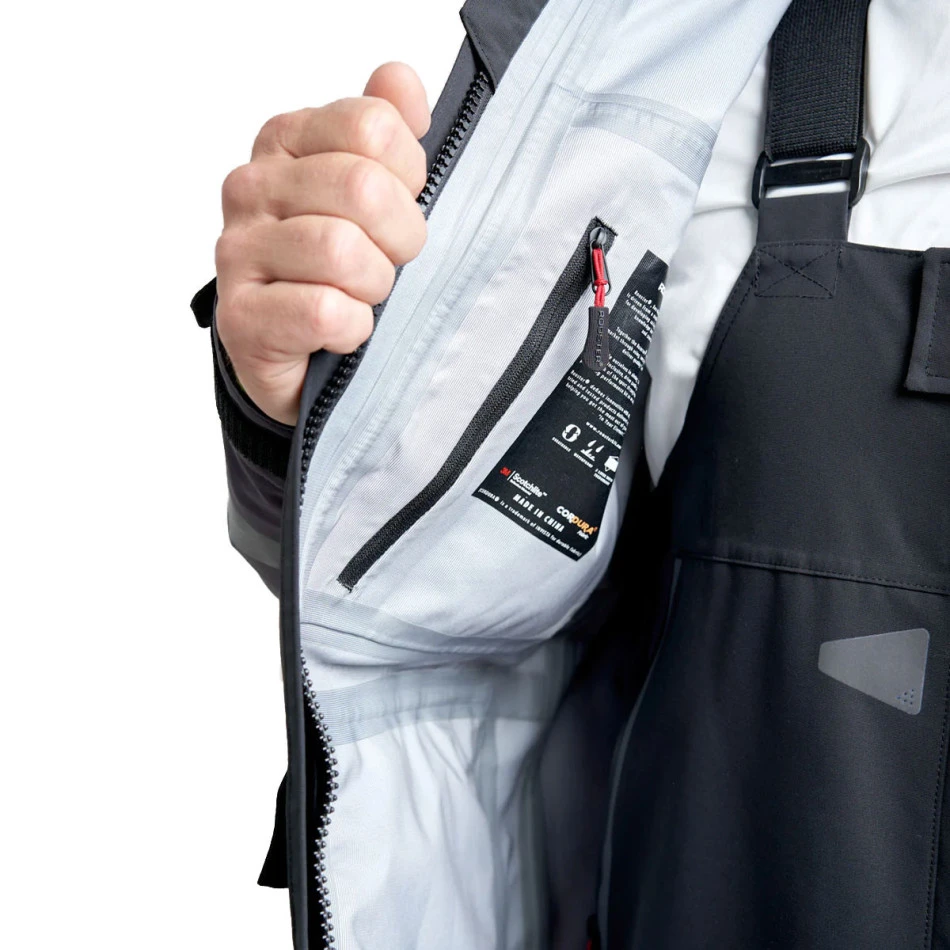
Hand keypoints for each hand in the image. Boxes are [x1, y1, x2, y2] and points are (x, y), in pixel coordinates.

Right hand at [214, 63, 430, 424]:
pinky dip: (352, 328)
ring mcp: (239, 251)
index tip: (402, 205)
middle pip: (362, 188)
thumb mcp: (371, 192)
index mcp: (286, 140)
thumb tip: (401, 82)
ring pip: (341, 251)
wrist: (296, 354)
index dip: (408, 176)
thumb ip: (385, 130)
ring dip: (374, 286)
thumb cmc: (338, 269)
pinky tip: (343, 330)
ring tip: (363, 297)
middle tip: (391, 262)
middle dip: (400, 237)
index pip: (371, 127)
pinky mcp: (242, 317)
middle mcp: (253, 186)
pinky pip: (322, 310)